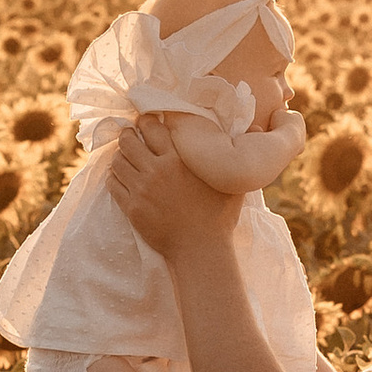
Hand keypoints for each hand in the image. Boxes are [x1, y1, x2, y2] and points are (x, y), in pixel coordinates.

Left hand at [108, 118, 236, 261]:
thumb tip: (258, 127)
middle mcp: (157, 170)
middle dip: (127, 136)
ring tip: (127, 158)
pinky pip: (112, 184)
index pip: (151, 126)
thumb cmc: (220, 217)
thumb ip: (235, 153)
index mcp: (178, 159)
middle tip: (131, 138)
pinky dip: (115, 177)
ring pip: (117, 160)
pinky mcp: (132, 208)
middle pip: (127, 140)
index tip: (147, 124)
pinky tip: (123, 178)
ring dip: (120, 156)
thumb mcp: (233, 180)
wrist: (201, 250)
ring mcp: (141, 190)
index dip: (146, 121)